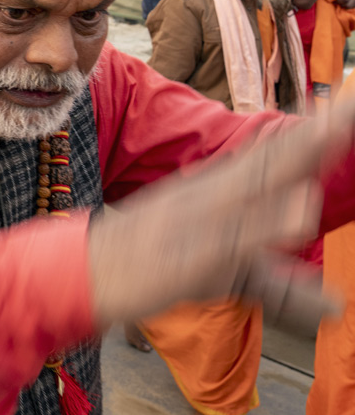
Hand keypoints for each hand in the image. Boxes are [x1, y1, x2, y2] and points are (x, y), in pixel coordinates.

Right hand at [88, 97, 354, 333]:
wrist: (86, 272)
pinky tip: (300, 212)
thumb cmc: (155, 269)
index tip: (351, 107)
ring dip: (296, 160)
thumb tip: (337, 307)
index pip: (278, 157)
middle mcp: (214, 196)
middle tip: (353, 106)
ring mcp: (201, 221)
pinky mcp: (190, 257)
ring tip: (337, 131)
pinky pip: (236, 239)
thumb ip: (284, 290)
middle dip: (318, 133)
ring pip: (257, 188)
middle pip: (275, 160)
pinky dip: (267, 224)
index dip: (317, 132)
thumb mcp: (229, 277)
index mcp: (222, 192)